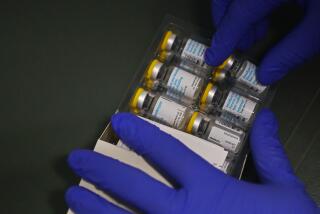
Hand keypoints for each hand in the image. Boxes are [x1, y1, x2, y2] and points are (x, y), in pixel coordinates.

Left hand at [65, 110, 318, 213]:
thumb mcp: (284, 192)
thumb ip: (269, 152)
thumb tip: (266, 116)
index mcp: (208, 191)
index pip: (167, 152)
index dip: (140, 133)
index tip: (117, 121)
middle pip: (132, 187)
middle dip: (101, 171)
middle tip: (75, 159)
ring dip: (93, 208)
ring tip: (70, 196)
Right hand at [205, 0, 319, 83]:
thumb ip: (292, 51)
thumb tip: (267, 74)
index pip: (239, 13)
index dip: (224, 38)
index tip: (213, 57)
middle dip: (225, 22)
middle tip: (235, 46)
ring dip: (238, 10)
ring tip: (254, 31)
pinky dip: (251, 0)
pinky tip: (266, 10)